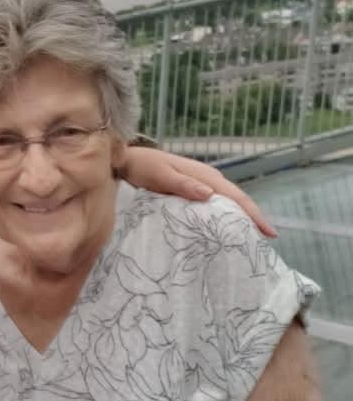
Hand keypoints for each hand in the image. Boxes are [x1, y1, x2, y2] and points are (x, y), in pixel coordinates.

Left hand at [122, 147, 275, 236]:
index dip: (254, 214)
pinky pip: (218, 202)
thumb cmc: (144, 168)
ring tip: (253, 237)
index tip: (269, 232)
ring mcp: (203, 182)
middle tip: (267, 240)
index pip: (236, 196)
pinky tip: (228, 226)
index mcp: (206, 176)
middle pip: (238, 199)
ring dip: (242, 216)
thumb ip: (182, 184)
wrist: (130, 160)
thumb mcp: (161, 176)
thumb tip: (209, 194)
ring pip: (229, 201)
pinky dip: (227, 214)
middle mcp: (210, 178)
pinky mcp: (195, 188)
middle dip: (254, 217)